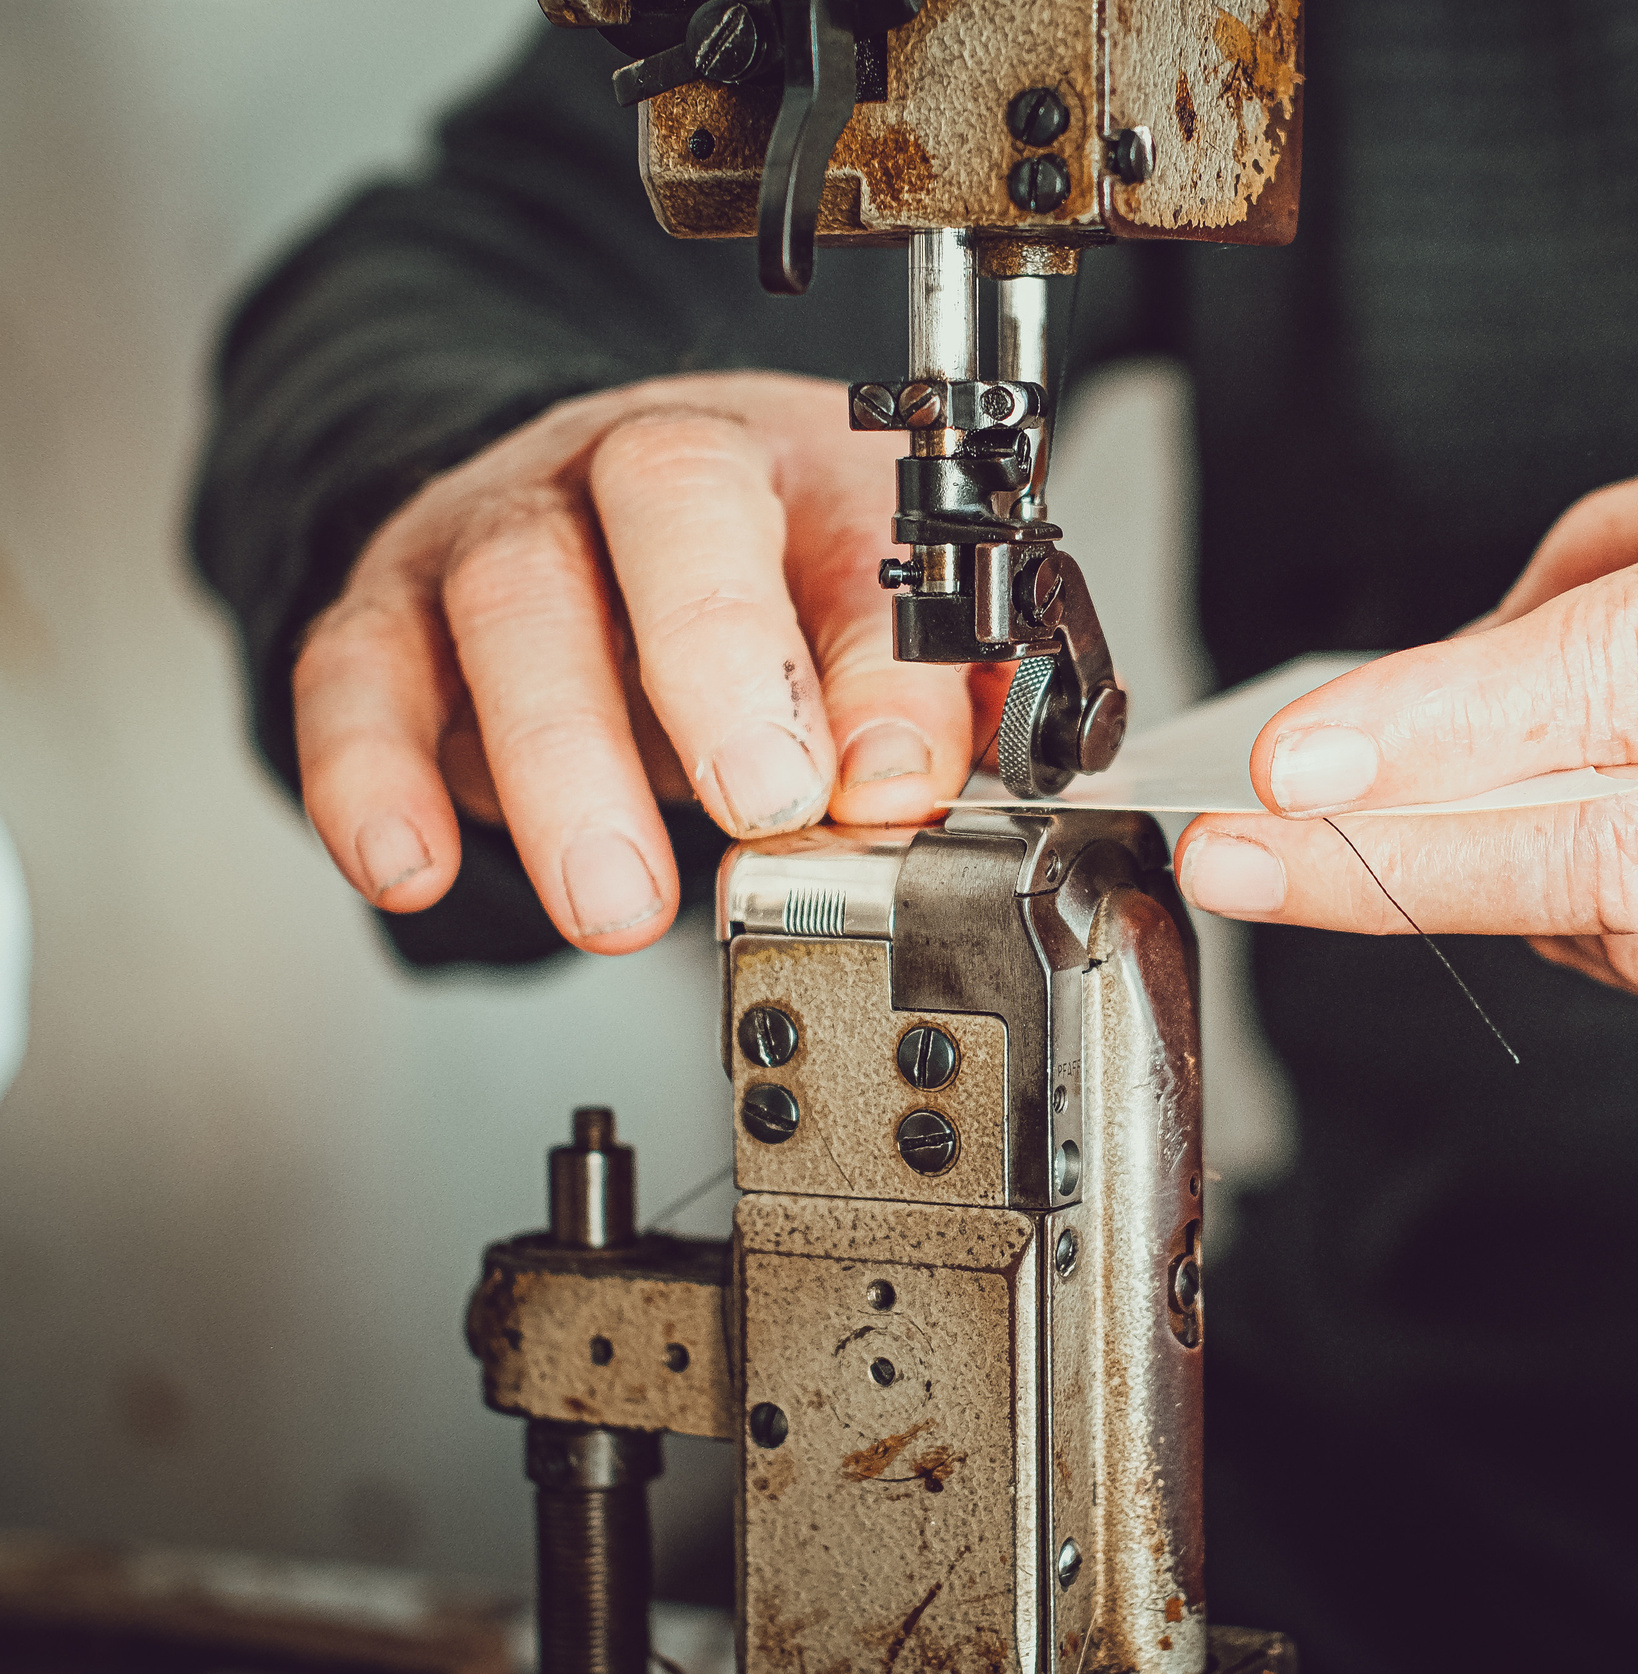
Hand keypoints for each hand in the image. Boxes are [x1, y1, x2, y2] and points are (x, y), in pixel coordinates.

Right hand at [294, 372, 1005, 952]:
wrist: (601, 508)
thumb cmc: (762, 580)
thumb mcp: (875, 634)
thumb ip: (931, 704)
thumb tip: (933, 788)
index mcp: (806, 463)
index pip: (854, 538)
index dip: (879, 672)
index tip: (896, 783)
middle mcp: (651, 461)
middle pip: (672, 500)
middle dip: (720, 657)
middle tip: (767, 805)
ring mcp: (509, 521)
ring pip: (516, 596)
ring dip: (564, 760)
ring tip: (614, 900)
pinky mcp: (392, 602)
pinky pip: (356, 670)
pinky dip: (369, 772)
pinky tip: (409, 864)